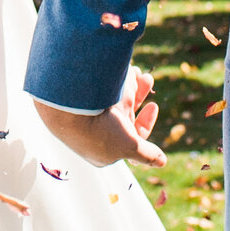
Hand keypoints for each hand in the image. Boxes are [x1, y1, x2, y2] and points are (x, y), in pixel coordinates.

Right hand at [33, 66, 164, 168]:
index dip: (145, 121)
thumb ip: (146, 154)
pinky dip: (114, 79)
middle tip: (147, 78)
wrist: (68, 106)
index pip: (130, 138)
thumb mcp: (130, 145)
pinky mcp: (78, 98)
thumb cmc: (99, 130)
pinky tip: (124, 68)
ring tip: (137, 71)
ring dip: (129, 85)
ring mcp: (86, 114)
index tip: (154, 105)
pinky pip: (101, 88)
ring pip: (112, 98)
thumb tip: (161, 162)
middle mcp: (95, 133)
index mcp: (104, 149)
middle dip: (138, 96)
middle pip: (123, 114)